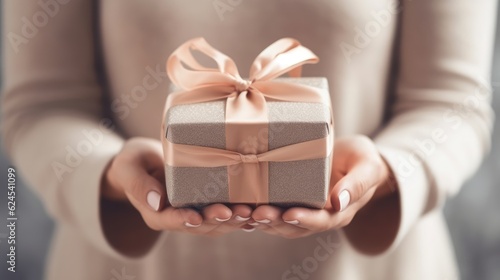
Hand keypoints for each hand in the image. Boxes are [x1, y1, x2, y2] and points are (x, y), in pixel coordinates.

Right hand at [101, 137, 252, 236]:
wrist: (144, 162)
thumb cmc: (133, 162)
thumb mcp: (128, 168)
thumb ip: (138, 185)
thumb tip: (157, 202)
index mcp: (156, 214)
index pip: (171, 220)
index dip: (184, 220)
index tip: (197, 216)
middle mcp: (177, 218)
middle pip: (199, 225)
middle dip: (219, 220)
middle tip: (237, 212)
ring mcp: (193, 213)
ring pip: (215, 223)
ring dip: (234, 220)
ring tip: (251, 211)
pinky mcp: (205, 205)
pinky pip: (224, 213)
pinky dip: (239, 214)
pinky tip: (256, 210)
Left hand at [248, 135, 396, 238]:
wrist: (355, 159)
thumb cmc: (363, 160)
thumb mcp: (367, 167)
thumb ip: (357, 184)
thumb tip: (339, 201)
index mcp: (340, 211)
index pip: (322, 220)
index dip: (305, 219)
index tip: (289, 214)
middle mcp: (320, 215)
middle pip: (296, 226)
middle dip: (276, 221)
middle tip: (257, 213)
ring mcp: (305, 209)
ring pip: (282, 222)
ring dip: (264, 219)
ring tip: (245, 212)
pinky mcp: (292, 200)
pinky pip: (275, 210)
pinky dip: (259, 211)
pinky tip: (242, 207)